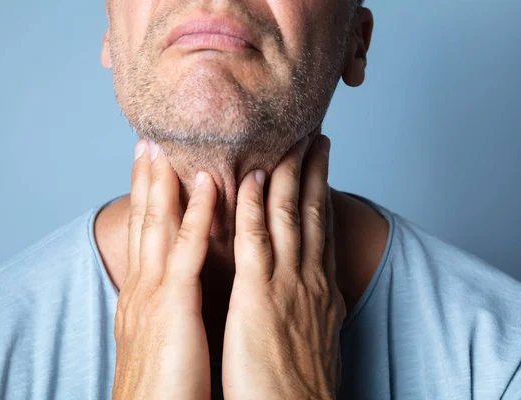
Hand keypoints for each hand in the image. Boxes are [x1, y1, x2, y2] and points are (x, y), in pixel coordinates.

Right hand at [112, 140, 216, 399]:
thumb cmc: (163, 390)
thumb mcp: (162, 341)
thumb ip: (169, 311)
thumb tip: (179, 296)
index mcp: (143, 298)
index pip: (144, 237)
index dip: (145, 200)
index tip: (149, 170)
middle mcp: (143, 287)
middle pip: (144, 221)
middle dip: (145, 179)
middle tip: (148, 142)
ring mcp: (155, 293)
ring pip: (159, 224)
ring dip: (165, 180)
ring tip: (166, 144)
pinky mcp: (173, 305)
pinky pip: (185, 248)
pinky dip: (195, 212)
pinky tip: (205, 182)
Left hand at [222, 134, 346, 399]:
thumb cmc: (299, 383)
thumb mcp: (315, 335)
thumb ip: (312, 305)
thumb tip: (315, 293)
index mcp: (319, 288)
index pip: (320, 227)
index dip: (321, 192)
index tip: (320, 164)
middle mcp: (309, 277)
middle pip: (311, 211)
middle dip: (312, 170)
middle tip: (312, 136)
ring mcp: (286, 283)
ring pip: (287, 214)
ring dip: (286, 172)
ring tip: (287, 138)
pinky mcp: (259, 295)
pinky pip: (255, 238)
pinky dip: (253, 205)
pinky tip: (250, 177)